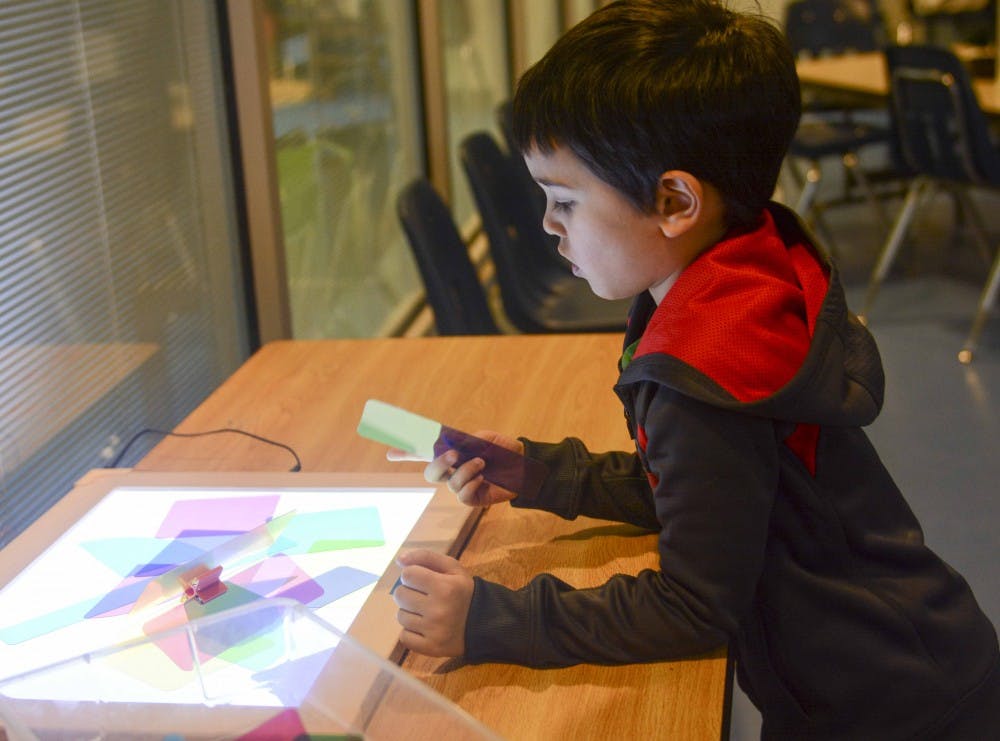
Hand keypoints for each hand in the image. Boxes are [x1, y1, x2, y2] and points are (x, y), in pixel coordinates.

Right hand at [388, 430, 522, 506]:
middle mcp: (452, 472)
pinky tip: (483, 477)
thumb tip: (448, 447)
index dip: (405, 454)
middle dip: (438, 464)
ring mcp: (461, 486)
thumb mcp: (482, 439)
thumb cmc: (502, 450)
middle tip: (454, 454)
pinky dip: (471, 483)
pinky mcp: (472, 498)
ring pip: (449, 483)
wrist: (524, 464)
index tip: (389, 453)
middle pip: (430, 474)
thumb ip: (463, 442)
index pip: (422, 454)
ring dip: (465, 470)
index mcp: (451, 454)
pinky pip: (462, 495)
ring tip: (482, 463)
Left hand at [393, 549, 472, 656]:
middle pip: (400, 595)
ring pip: (401, 616)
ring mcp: (434, 631)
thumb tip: (399, 560)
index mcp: (444, 587)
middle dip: (409, 592)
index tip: (422, 580)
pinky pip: (404, 637)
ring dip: (410, 612)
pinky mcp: (430, 648)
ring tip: (425, 612)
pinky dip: (411, 632)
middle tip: (423, 596)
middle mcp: (438, 610)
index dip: (412, 575)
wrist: (484, 623)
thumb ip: (426, 557)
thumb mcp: (452, 568)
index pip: (407, 574)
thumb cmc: (464, 591)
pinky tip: (424, 627)